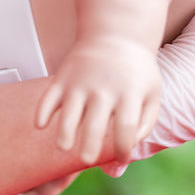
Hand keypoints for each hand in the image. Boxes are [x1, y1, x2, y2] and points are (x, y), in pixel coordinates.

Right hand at [35, 38, 162, 164]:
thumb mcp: (152, 93)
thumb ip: (146, 122)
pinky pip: (47, 98)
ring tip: (64, 145)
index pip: (127, 127)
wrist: (118, 35)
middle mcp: (104, 89)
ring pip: (68, 114)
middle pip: (94, 125)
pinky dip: (41, 113)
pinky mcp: (63, 77)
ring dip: (63, 134)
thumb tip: (129, 149)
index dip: (124, 148)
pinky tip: (41, 125)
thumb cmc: (136, 72)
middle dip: (89, 147)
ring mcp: (81, 82)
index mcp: (130, 93)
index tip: (122, 157)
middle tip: (87, 159)